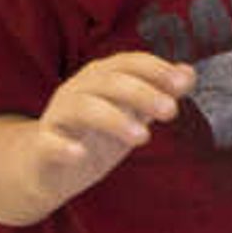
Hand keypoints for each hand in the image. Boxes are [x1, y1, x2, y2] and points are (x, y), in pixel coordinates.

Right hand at [28, 52, 191, 207]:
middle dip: (142, 93)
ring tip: (142, 137)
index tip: (181, 83)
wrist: (46, 169)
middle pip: (109, 82)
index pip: (128, 63)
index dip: (155, 69)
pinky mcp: (42, 146)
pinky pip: (48, 142)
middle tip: (171, 111)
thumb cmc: (93, 136)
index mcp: (100, 78)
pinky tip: (80, 154)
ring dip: (113, 119)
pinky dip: (63, 146)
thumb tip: (188, 73)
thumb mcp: (129, 115)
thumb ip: (157, 93)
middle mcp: (78, 90)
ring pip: (82, 107)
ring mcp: (59, 117)